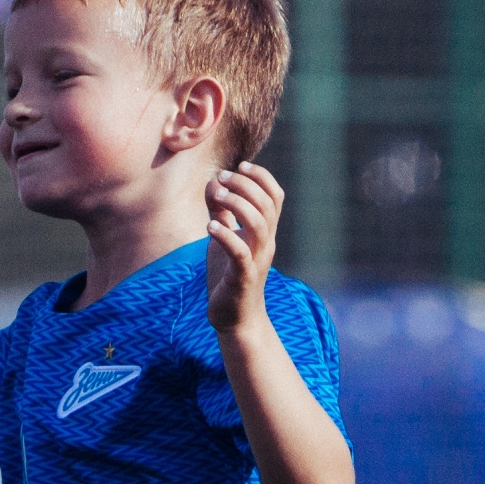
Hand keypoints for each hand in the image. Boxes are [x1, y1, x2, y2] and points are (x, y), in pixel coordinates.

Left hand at [205, 161, 284, 331]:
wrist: (233, 317)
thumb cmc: (228, 274)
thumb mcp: (223, 236)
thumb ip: (220, 211)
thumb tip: (213, 182)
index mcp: (264, 231)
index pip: (275, 196)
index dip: (261, 177)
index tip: (239, 166)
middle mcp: (265, 243)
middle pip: (267, 205)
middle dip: (245, 185)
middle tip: (221, 178)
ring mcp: (257, 261)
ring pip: (260, 225)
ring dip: (237, 205)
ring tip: (216, 196)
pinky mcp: (244, 278)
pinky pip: (241, 253)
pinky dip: (226, 236)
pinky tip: (210, 226)